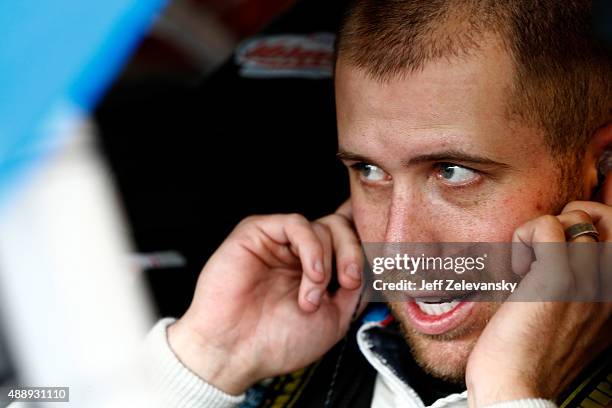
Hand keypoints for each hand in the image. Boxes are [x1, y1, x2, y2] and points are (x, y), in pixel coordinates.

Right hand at [167, 203, 362, 394]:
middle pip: (341, 227)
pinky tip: (312, 274)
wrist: (236, 352)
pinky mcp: (258, 231)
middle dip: (353, 253)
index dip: (365, 239)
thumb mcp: (335, 318)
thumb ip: (356, 286)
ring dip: (327, 263)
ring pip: (323, 225)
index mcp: (317, 268)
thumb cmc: (278, 341)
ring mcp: (279, 241)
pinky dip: (312, 248)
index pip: (346, 238)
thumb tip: (375, 260)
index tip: (384, 255)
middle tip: (349, 282)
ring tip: (313, 297)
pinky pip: (296, 223)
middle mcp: (299, 252)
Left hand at [466, 199, 611, 405]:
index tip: (559, 243)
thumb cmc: (531, 353)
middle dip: (571, 216)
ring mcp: (589, 283)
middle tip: (544, 243)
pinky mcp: (558, 280)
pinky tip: (517, 269)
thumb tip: (556, 250)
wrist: (517, 389)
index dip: (593, 223)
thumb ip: (576, 287)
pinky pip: (546, 226)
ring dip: (543, 229)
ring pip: (576, 217)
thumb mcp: (569, 317)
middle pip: (608, 218)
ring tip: (527, 264)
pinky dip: (524, 236)